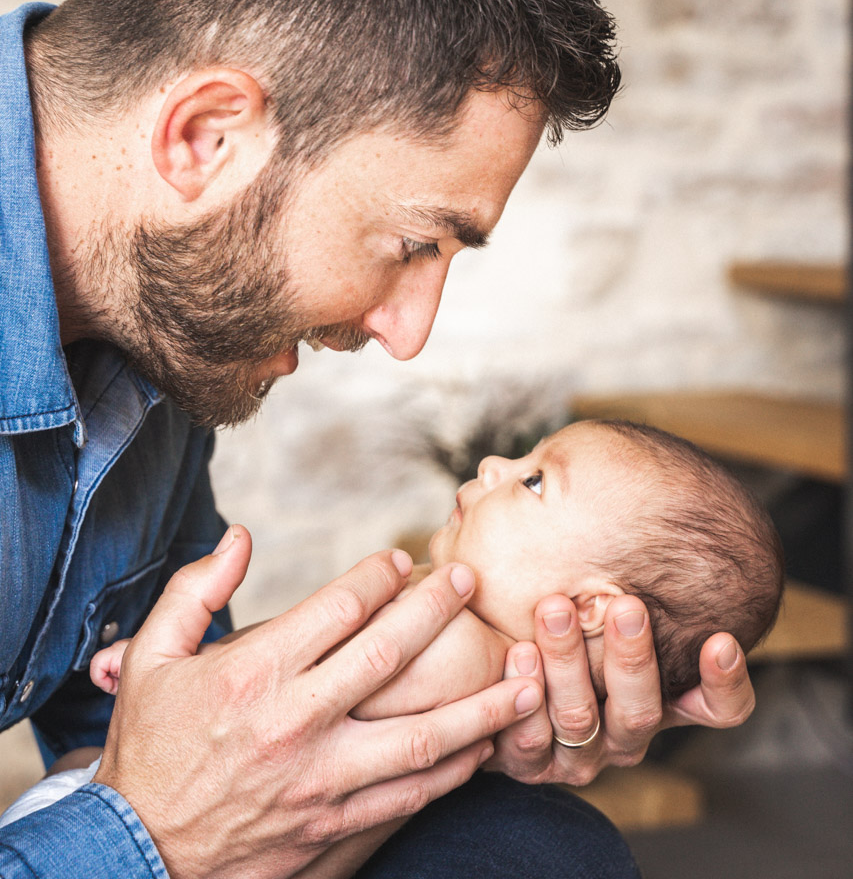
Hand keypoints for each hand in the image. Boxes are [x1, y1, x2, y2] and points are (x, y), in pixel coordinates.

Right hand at [94, 527, 541, 878]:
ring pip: (422, 736)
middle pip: (392, 654)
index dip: (379, 575)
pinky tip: (486, 747)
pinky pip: (411, 794)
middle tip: (471, 582)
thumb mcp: (150, 657)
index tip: (402, 560)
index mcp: (256, 672)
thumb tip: (241, 537)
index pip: (340, 606)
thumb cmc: (147, 749)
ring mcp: (322, 781)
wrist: (137, 857)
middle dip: (439, 611)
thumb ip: (195, 589)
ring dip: (481, 704)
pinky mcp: (335, 827)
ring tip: (526, 676)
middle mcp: (297, 722)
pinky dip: (454, 770)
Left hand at [489, 593, 753, 785]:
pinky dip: (524, 695)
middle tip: (628, 606)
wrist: (499, 680)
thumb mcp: (605, 598)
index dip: (725, 684)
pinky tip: (518, 653)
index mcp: (662, 701)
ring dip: (569, 663)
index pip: (718, 710)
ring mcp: (581, 754)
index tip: (721, 640)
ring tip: (555, 610)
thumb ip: (623, 571)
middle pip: (642, 711)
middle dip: (633, 656)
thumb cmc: (568, 619)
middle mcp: (627, 733)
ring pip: (582, 719)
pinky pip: (529, 742)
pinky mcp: (532, 763)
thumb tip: (635, 497)